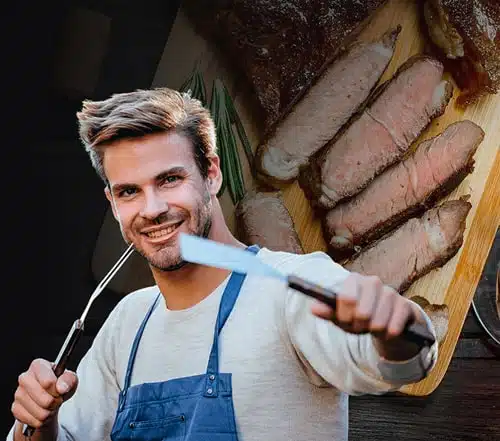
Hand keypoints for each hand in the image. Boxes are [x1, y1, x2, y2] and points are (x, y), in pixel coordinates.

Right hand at [11, 359, 77, 430]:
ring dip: (49, 413)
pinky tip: (43, 411)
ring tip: (51, 406)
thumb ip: (69, 380)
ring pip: (39, 412)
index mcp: (38, 366)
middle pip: (44, 400)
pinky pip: (33, 421)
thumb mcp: (70, 378)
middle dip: (54, 403)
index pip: (48, 382)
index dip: (57, 390)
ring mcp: (18, 393)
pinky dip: (42, 420)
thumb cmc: (60, 384)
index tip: (60, 390)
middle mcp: (25, 378)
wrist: (51, 395)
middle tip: (57, 399)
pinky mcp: (15, 408)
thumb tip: (61, 388)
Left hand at [311, 273, 425, 349]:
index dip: (344, 315)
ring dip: (374, 331)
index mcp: (354, 280)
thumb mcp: (341, 315)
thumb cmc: (358, 317)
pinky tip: (387, 330)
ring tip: (373, 327)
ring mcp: (391, 292)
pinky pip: (394, 328)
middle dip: (360, 326)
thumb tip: (313, 308)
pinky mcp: (405, 305)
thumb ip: (327, 311)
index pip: (347, 298)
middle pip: (362, 313)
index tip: (345, 320)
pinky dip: (388, 335)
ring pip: (378, 323)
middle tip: (360, 326)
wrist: (386, 322)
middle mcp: (373, 282)